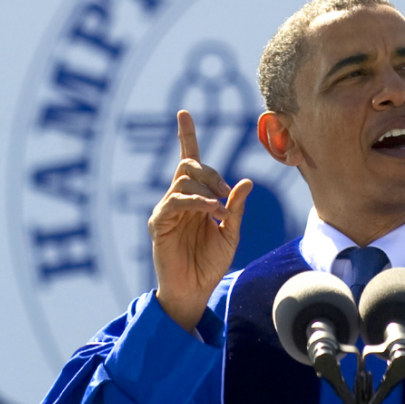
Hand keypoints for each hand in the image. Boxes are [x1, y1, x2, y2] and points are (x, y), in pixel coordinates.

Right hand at [149, 109, 252, 331]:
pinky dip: (196, 202)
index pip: (189, 160)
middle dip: (210, 172)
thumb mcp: (231, 232)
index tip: (183, 113)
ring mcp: (167, 209)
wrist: (195, 290)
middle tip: (226, 193)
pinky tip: (212, 211)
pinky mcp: (158, 223)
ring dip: (207, 189)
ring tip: (220, 210)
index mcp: (197, 197)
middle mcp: (180, 198)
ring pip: (183, 180)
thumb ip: (236, 207)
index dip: (186, 135)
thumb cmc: (211, 262)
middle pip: (189, 165)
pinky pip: (175, 201)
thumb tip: (246, 182)